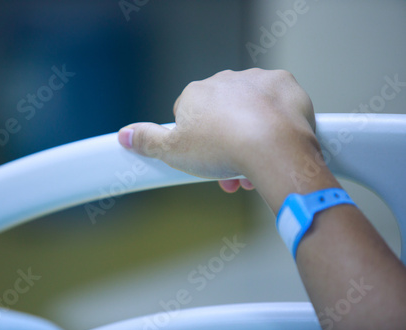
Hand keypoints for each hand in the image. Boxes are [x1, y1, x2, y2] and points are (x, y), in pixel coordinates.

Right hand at [118, 68, 319, 210]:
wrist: (273, 147)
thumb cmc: (222, 149)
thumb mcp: (173, 151)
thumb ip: (147, 140)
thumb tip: (125, 134)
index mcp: (196, 93)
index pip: (189, 113)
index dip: (195, 140)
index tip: (204, 158)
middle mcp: (224, 80)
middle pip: (221, 113)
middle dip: (224, 142)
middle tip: (229, 169)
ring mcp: (255, 81)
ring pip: (249, 110)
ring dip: (249, 135)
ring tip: (253, 166)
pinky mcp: (283, 85)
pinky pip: (275, 103)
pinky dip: (274, 120)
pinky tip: (273, 141)